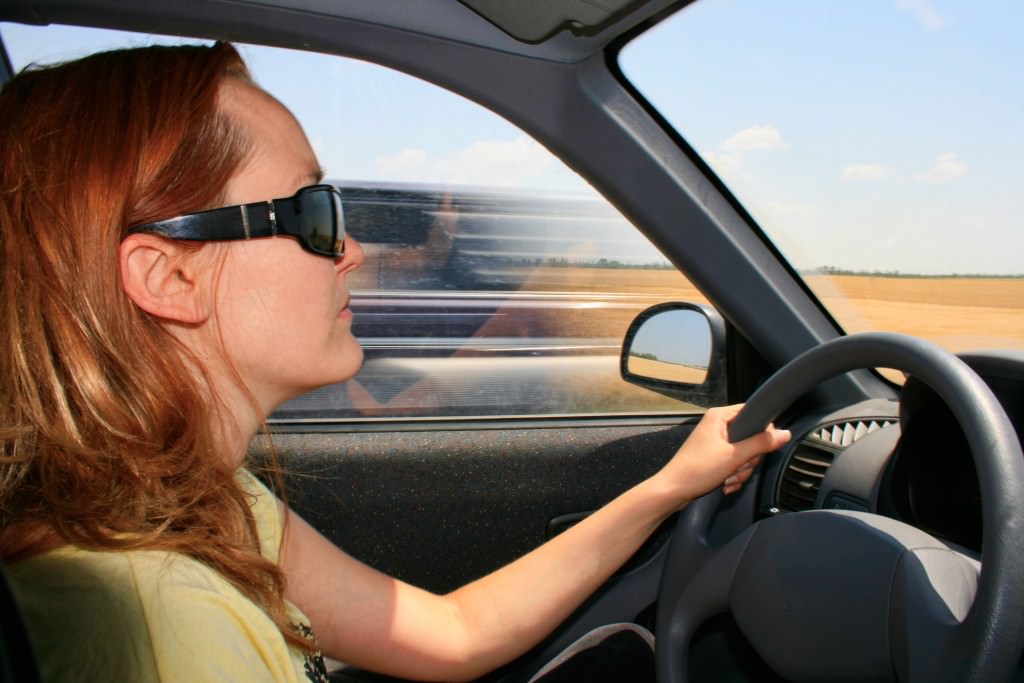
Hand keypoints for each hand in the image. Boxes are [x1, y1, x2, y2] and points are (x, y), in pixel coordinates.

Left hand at [656, 404, 790, 506]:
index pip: (753, 414)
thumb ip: (761, 444)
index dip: (761, 432)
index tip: (759, 448)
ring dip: (740, 472)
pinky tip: (724, 484)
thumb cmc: (696, 470)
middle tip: (736, 467)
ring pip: (745, 456)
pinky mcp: (716, 459)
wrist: (673, 492)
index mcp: (719, 417)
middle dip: (748, 460)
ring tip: (727, 478)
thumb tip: (784, 434)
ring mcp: (716, 444)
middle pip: (752, 439)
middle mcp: (717, 426)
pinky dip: (734, 477)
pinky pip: (736, 466)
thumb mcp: (734, 456)